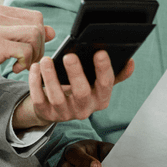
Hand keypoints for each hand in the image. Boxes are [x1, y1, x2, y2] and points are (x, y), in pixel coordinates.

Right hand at [0, 5, 53, 96]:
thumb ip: (23, 33)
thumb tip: (52, 31)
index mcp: (0, 11)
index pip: (36, 17)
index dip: (40, 36)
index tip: (30, 52)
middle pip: (39, 26)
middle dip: (40, 47)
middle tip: (28, 62)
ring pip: (35, 36)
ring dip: (33, 56)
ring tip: (20, 65)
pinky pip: (25, 50)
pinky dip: (25, 63)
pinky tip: (13, 69)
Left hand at [13, 50, 134, 129]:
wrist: (57, 107)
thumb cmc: (81, 87)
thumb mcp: (97, 83)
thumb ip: (115, 73)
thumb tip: (130, 62)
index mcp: (100, 99)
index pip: (106, 85)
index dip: (104, 69)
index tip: (100, 52)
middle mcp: (84, 109)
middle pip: (82, 93)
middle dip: (76, 74)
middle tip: (69, 56)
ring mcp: (64, 114)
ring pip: (58, 97)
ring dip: (51, 77)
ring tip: (46, 60)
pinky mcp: (46, 114)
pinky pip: (39, 99)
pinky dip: (35, 83)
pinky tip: (35, 67)